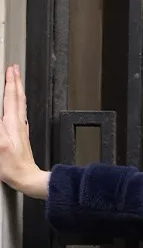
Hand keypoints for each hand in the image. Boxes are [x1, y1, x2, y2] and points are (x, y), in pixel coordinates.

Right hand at [0, 64, 49, 197]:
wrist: (27, 178)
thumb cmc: (13, 166)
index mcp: (12, 123)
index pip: (11, 97)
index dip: (10, 82)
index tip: (9, 69)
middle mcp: (19, 124)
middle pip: (18, 98)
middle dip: (16, 81)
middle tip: (15, 69)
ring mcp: (21, 130)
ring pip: (21, 105)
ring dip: (18, 91)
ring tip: (16, 82)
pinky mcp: (21, 136)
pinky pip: (20, 113)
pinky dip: (18, 104)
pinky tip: (17, 106)